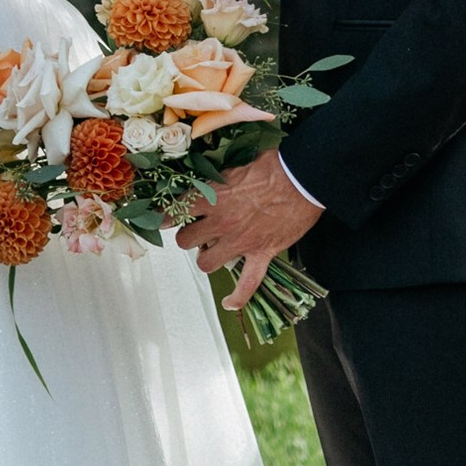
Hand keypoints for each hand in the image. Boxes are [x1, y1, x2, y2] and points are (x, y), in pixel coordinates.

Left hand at [178, 147, 322, 314]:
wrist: (303, 178)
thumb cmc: (273, 165)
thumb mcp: (237, 163)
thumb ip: (218, 176)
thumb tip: (210, 177)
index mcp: (212, 197)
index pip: (175, 211)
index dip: (165, 216)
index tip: (162, 218)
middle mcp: (220, 222)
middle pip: (186, 241)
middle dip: (188, 236)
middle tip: (197, 230)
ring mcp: (240, 242)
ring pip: (206, 263)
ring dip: (206, 258)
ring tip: (212, 251)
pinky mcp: (261, 254)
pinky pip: (247, 284)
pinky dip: (238, 296)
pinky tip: (229, 302)